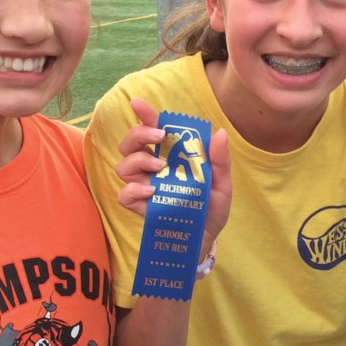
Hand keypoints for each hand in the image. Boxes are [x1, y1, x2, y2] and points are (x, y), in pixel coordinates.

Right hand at [116, 98, 231, 258]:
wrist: (206, 241)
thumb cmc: (211, 209)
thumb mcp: (221, 184)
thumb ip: (219, 161)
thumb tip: (219, 133)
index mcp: (170, 157)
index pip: (152, 131)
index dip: (143, 115)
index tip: (139, 104)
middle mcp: (153, 169)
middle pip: (130, 145)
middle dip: (138, 135)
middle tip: (158, 138)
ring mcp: (144, 188)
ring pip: (123, 166)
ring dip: (138, 161)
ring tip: (159, 168)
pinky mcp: (140, 209)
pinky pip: (124, 196)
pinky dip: (133, 191)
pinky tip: (150, 192)